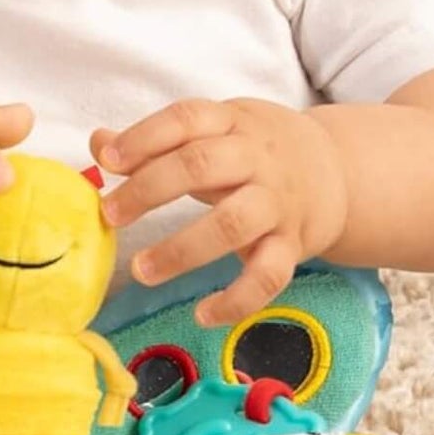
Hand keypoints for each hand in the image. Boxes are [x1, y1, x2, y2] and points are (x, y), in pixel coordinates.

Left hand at [91, 98, 348, 325]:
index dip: (145, 138)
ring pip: (232, 224)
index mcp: (232, 123)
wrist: (336, 171)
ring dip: (183, 250)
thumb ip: (157, 141)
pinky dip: (236, 300)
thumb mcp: (214, 132)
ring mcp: (277, 203)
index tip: (109, 161)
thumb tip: (98, 141)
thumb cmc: (256, 152)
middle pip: (202, 165)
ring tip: (142, 271)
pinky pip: (268, 276)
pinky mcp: (293, 244)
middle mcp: (257, 159)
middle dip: (150, 190)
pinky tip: (202, 314)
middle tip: (110, 216)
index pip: (186, 119)